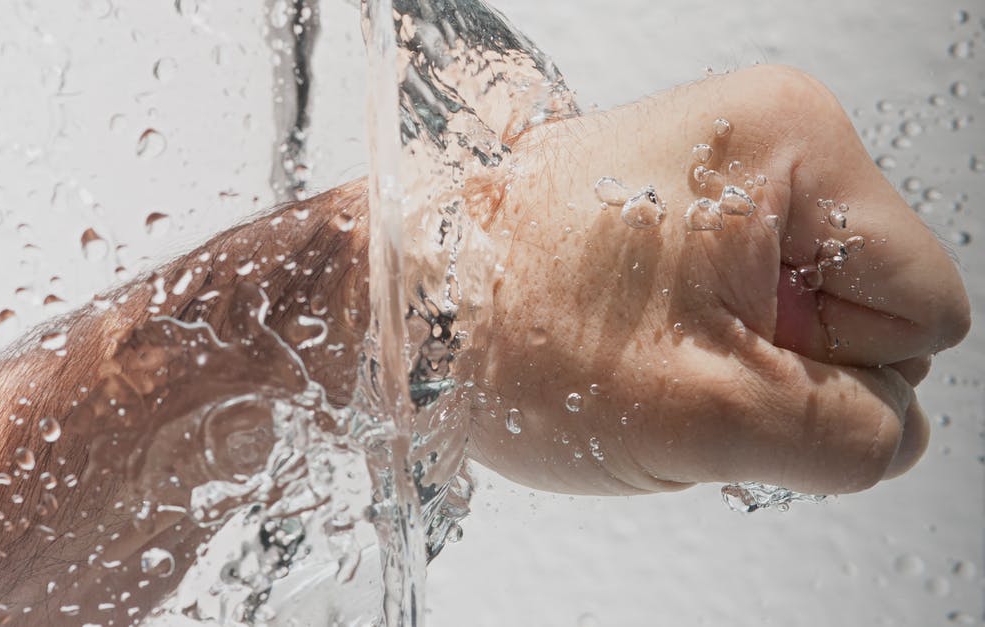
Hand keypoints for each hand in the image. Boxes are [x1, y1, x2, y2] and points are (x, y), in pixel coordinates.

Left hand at [466, 65, 969, 495]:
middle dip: (786, 363)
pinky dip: (706, 339)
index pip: (925, 310)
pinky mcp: (682, 200)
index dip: (841, 376)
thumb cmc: (510, 330)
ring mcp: (720, 165)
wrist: (398, 298)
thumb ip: (846, 438)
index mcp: (794, 148)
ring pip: (805, 311)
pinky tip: (636, 337)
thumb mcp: (708, 416)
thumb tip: (893, 431)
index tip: (731, 371)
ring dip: (740, 358)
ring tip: (644, 349)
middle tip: (677, 364)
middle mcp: (763, 134)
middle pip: (868, 305)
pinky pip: (750, 297)